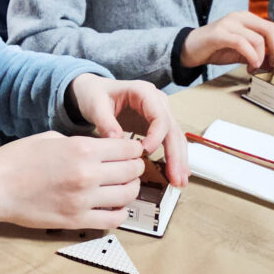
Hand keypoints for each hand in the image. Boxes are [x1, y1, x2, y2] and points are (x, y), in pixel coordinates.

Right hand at [0, 130, 144, 229]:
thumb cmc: (17, 159)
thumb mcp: (51, 137)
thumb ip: (80, 142)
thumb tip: (101, 149)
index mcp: (82, 149)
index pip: (127, 148)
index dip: (134, 148)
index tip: (132, 150)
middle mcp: (87, 174)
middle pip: (132, 171)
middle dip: (135, 167)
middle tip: (130, 167)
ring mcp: (83, 200)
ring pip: (127, 196)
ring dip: (130, 189)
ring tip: (123, 186)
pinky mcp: (76, 221)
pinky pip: (113, 220)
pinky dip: (120, 213)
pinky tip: (113, 206)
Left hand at [67, 74, 187, 186]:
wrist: (94, 90)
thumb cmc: (95, 94)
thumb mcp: (95, 105)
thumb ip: (105, 122)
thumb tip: (116, 140)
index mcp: (144, 92)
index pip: (160, 116)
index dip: (156, 136)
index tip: (145, 152)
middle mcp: (157, 101)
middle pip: (172, 129)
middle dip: (175, 155)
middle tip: (176, 178)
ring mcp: (160, 112)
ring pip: (175, 137)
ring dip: (179, 160)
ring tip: (179, 182)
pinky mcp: (157, 124)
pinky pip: (169, 141)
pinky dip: (173, 158)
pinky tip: (177, 174)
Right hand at [181, 12, 273, 72]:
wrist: (188, 49)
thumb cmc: (214, 49)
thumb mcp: (241, 51)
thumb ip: (257, 53)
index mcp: (246, 19)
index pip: (273, 28)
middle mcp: (239, 17)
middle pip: (270, 30)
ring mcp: (229, 24)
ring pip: (258, 39)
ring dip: (262, 58)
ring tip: (256, 68)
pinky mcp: (219, 34)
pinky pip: (242, 43)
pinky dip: (251, 56)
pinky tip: (250, 66)